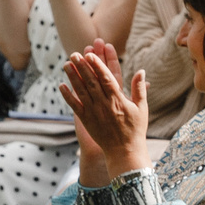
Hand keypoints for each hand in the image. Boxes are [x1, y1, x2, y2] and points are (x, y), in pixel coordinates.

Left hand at [61, 40, 150, 177]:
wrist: (124, 151)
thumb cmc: (135, 129)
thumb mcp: (142, 108)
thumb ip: (140, 89)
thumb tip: (142, 71)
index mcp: (118, 100)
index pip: (106, 78)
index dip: (97, 65)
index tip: (90, 54)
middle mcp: (104, 105)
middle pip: (91, 82)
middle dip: (82, 67)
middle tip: (75, 53)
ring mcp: (94, 113)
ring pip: (81, 91)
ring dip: (73, 77)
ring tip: (67, 64)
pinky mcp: (86, 120)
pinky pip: (75, 106)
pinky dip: (67, 96)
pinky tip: (62, 85)